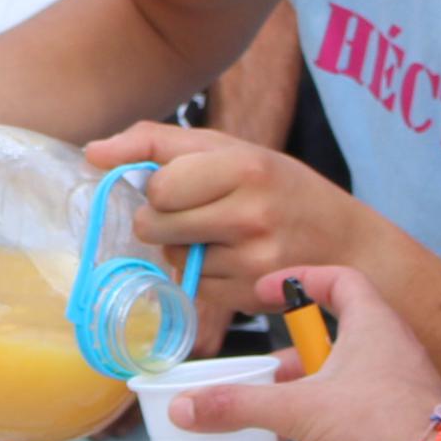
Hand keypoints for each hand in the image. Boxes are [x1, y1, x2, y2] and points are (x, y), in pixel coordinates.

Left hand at [89, 121, 375, 301]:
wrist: (349, 244)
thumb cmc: (281, 189)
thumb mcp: (232, 149)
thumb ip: (157, 143)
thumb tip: (91, 152)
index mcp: (246, 166)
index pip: (159, 184)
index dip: (158, 188)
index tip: (177, 186)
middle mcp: (250, 214)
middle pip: (153, 224)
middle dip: (161, 219)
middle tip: (196, 212)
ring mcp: (251, 260)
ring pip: (170, 257)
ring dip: (181, 247)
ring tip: (222, 235)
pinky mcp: (248, 297)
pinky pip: (192, 284)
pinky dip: (202, 273)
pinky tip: (235, 260)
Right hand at [163, 266, 440, 440]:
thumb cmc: (383, 424)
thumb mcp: (299, 410)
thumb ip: (238, 406)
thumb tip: (185, 406)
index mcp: (372, 327)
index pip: (339, 280)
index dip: (301, 280)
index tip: (266, 292)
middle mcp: (385, 355)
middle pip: (324, 351)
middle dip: (290, 377)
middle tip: (262, 386)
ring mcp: (391, 397)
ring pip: (332, 399)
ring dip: (310, 425)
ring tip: (300, 439)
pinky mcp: (393, 437)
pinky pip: (349, 437)